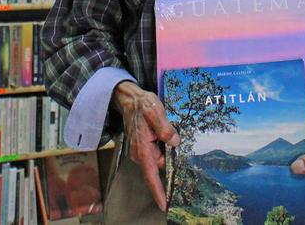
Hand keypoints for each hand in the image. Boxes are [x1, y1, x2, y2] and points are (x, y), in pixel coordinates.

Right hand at [111, 81, 179, 209]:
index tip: (164, 204)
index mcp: (143, 149)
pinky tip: (158, 132)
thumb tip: (174, 142)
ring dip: (164, 148)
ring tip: (161, 129)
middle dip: (168, 156)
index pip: (151, 175)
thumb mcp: (155, 111)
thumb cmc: (142, 106)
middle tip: (168, 134)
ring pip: (160, 158)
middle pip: (161, 165)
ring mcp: (141, 152)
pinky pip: (156, 153)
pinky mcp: (143, 148)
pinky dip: (161, 146)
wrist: (130, 100)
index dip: (158, 191)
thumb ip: (165, 128)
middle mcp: (140, 154)